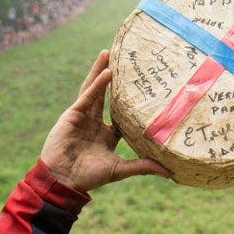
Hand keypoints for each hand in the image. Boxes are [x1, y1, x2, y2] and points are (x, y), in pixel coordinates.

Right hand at [40, 50, 170, 191]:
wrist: (64, 180)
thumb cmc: (89, 177)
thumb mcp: (121, 169)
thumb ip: (143, 167)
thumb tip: (169, 172)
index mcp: (106, 135)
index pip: (121, 114)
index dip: (130, 102)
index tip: (144, 88)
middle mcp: (94, 122)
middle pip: (106, 95)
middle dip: (113, 77)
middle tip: (124, 61)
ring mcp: (82, 116)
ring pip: (93, 89)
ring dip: (101, 71)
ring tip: (109, 53)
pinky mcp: (72, 114)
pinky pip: (87, 96)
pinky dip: (97, 84)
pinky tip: (107, 72)